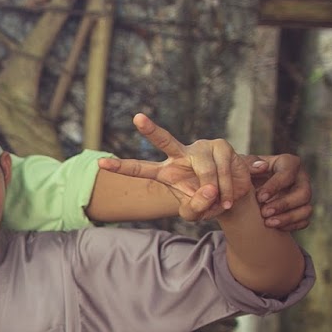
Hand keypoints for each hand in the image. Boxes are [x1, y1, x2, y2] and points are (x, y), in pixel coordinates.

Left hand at [97, 114, 253, 220]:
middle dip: (150, 129)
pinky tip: (230, 193)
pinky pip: (223, 171)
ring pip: (205, 172)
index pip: (139, 169)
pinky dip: (228, 188)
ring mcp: (200, 148)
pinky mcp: (220, 146)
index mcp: (165, 172)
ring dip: (216, 192)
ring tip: (221, 201)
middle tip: (137, 117)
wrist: (232, 196)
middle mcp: (179, 155)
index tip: (99, 164)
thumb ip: (195, 207)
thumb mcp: (195, 214)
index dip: (120, 167)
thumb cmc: (207, 203)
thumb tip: (207, 188)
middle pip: (163, 140)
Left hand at [249, 153, 310, 230]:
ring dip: (288, 218)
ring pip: (306, 208)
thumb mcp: (243, 166)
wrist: (245, 190)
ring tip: (268, 223)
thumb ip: (249, 164)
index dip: (275, 186)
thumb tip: (261, 166)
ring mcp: (303, 195)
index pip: (288, 173)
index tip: (259, 197)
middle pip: (304, 192)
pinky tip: (275, 227)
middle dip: (284, 204)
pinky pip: (304, 220)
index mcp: (288, 163)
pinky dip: (291, 225)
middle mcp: (300, 178)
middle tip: (264, 213)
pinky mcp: (301, 209)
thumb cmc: (245, 173)